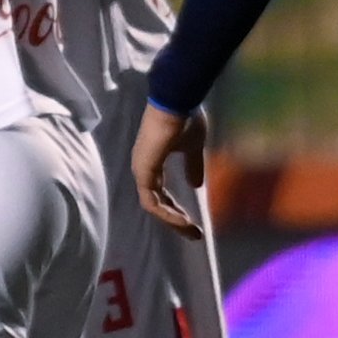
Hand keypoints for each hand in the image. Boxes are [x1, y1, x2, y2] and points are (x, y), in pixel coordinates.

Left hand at [129, 100, 212, 237]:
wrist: (176, 103)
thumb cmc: (184, 120)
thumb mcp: (193, 147)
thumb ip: (192, 166)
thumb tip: (196, 185)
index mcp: (153, 161)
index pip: (161, 193)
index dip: (176, 209)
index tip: (194, 222)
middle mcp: (144, 168)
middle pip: (156, 203)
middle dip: (175, 220)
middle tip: (194, 233)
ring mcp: (141, 170)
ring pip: (153, 206)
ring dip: (172, 220)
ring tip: (191, 230)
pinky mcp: (143, 171)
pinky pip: (151, 202)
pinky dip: (166, 213)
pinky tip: (182, 220)